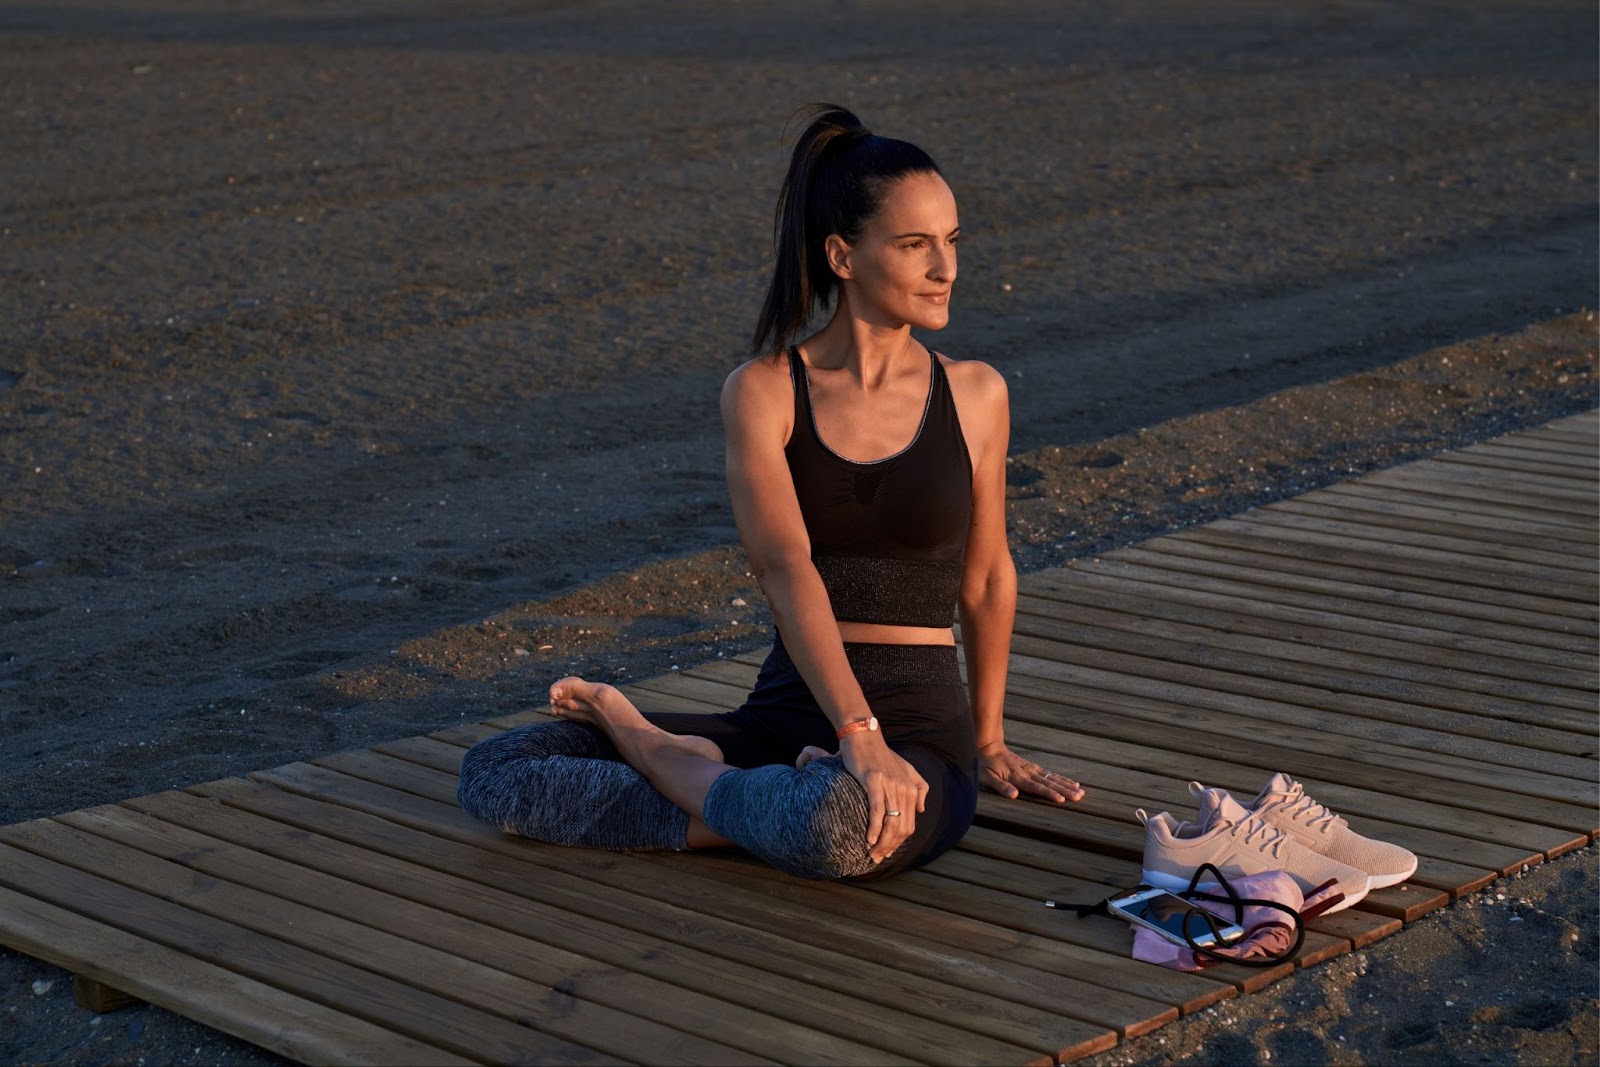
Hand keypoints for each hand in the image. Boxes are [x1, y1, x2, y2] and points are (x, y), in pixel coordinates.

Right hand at [838, 732, 928, 864]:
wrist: (863, 735)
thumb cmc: (880, 754)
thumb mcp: (905, 768)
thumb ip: (918, 787)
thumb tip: (921, 809)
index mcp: (912, 788)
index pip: (909, 824)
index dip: (899, 842)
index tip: (886, 852)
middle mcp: (904, 788)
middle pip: (901, 827)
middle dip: (890, 847)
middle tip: (876, 858)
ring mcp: (890, 785)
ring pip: (890, 822)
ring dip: (881, 842)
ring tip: (871, 853)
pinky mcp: (874, 781)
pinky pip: (877, 810)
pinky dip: (874, 828)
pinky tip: (869, 840)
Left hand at [978, 740, 1084, 802]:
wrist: (989, 747)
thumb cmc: (986, 765)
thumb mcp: (987, 777)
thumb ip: (1001, 787)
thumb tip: (1014, 795)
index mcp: (1018, 778)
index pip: (1036, 788)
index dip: (1049, 794)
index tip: (1062, 799)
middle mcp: (1028, 773)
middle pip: (1049, 783)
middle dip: (1065, 791)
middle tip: (1079, 797)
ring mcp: (1032, 769)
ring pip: (1053, 778)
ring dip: (1067, 785)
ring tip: (1081, 792)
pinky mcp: (1034, 767)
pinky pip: (1051, 774)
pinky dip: (1062, 779)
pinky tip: (1073, 783)